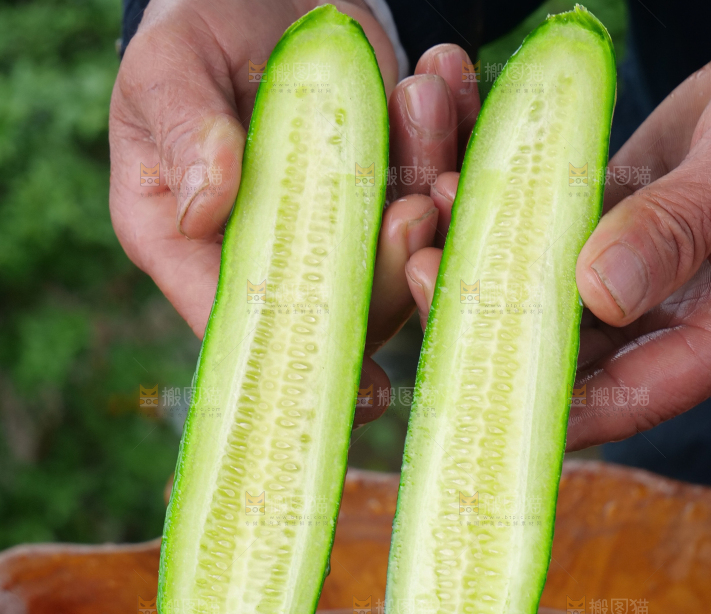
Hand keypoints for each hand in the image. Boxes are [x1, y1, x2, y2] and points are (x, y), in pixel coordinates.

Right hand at [109, 2, 480, 424]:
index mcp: (204, 250)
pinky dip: (456, 131)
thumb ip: (183, 129)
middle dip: (396, 263)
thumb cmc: (194, 32)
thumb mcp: (168, 67)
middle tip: (419, 201)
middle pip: (352, 302)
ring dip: (433, 179)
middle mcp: (285, 253)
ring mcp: (351, 222)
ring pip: (410, 245)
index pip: (254, 327)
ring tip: (424, 96)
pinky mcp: (399, 178)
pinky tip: (448, 75)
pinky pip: (441, 177)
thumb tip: (209, 207)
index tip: (369, 394)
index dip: (308, 362)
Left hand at [404, 37, 710, 449]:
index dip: (544, 406)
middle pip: (558, 343)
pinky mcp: (600, 221)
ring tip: (428, 204)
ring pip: (537, 280)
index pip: (620, 398)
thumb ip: (680, 229)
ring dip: (479, 249)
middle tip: (420, 268)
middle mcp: (657, 314)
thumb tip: (600, 293)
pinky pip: (540, 219)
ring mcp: (622, 268)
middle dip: (484, 315)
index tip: (470, 387)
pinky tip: (454, 165)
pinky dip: (498, 195)